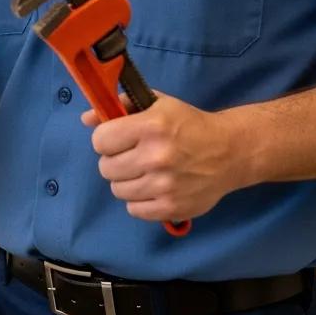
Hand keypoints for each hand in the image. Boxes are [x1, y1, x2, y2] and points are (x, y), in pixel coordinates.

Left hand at [81, 92, 244, 223]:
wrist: (228, 152)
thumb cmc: (188, 123)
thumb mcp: (155, 104)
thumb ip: (120, 106)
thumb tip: (87, 119)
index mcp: (150, 127)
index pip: (101, 140)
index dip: (105, 139)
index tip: (116, 138)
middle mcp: (156, 157)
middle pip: (106, 167)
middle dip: (114, 160)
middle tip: (130, 155)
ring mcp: (164, 186)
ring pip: (117, 190)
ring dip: (125, 181)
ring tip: (142, 171)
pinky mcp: (172, 208)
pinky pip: (134, 209)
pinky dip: (138, 200)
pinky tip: (151, 187)